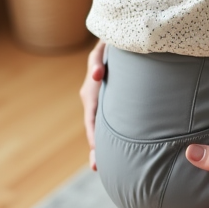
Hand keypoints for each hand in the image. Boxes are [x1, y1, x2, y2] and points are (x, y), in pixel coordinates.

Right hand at [80, 41, 105, 170]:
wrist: (118, 39)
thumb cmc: (112, 44)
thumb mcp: (102, 50)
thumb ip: (97, 62)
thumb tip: (97, 75)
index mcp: (91, 91)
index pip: (91, 120)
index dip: (93, 137)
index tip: (96, 155)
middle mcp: (93, 98)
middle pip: (94, 127)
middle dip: (95, 148)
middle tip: (97, 168)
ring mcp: (101, 99)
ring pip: (101, 125)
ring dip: (101, 143)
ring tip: (102, 164)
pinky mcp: (110, 99)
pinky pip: (107, 118)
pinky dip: (107, 134)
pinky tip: (112, 147)